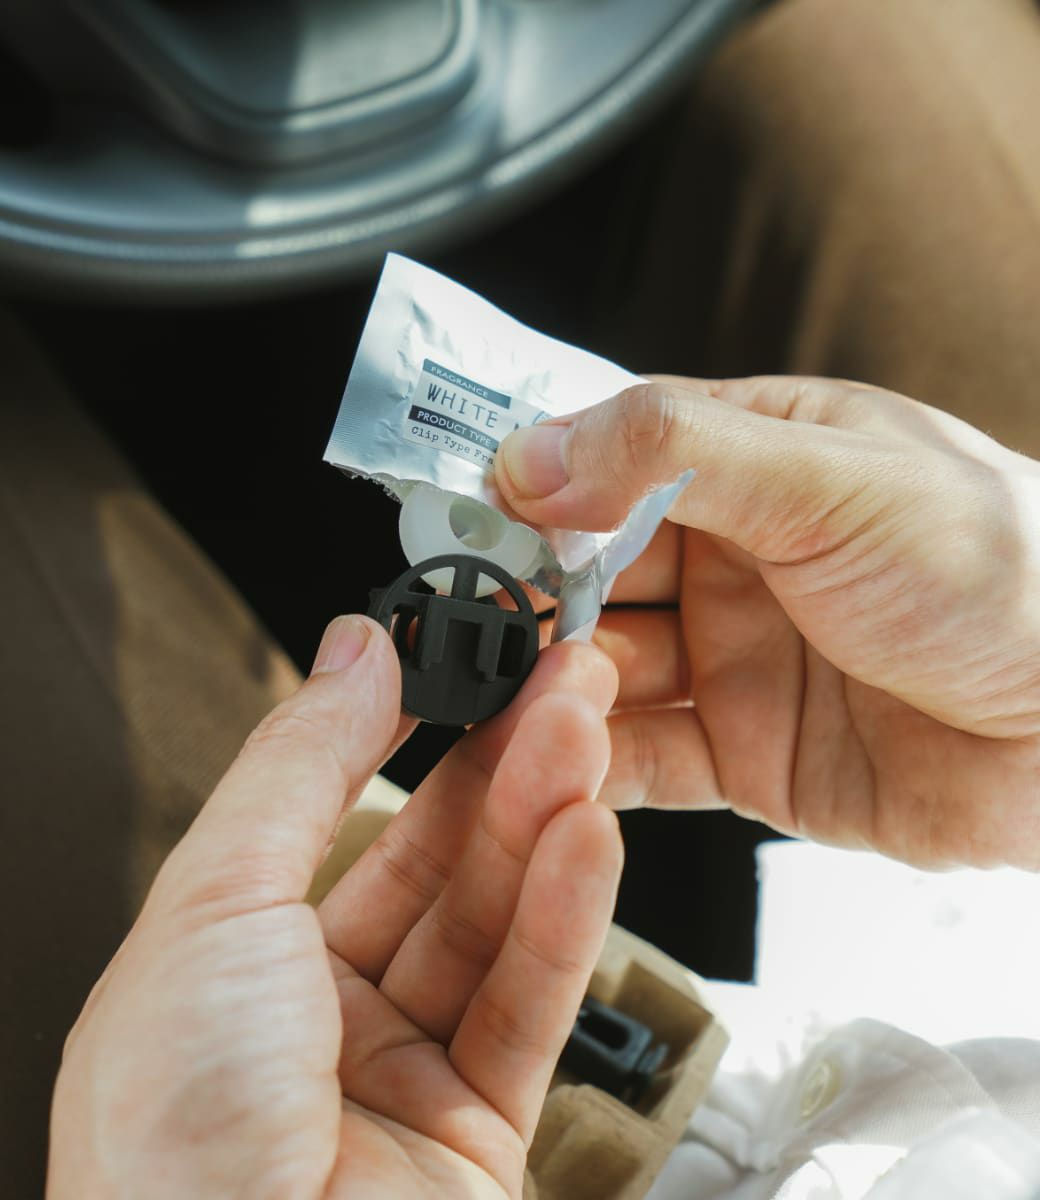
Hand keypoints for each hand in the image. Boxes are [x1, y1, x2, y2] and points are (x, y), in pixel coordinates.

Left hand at [47, 616, 621, 1198]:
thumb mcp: (216, 904)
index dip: (398, 725)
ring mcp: (397, 1075)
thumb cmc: (172, 1146)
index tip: (455, 653)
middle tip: (553, 679)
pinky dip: (565, 913)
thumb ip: (295, 766)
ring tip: (584, 732)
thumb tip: (352, 652)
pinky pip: (528, 1001)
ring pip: (490, 921)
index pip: (328, 811)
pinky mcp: (479, 1132)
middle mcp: (308, 1014)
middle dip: (495, 761)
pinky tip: (588, 837)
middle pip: (426, 859)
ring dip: (542, 820)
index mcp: (224, 960)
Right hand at [496, 376, 1039, 868]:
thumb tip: (532, 454)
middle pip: (589, 574)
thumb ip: (673, 452)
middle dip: (529, 600)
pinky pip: (647, 759)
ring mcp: (736, 660)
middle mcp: (735, 559)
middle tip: (471, 625)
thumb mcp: (831, 476)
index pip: (609, 461)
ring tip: (521, 703)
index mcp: (755, 462)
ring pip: (604, 671)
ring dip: (554, 688)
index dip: (533, 490)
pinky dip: (595, 765)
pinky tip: (561, 766)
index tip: (464, 522)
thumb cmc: (1004, 570)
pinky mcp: (748, 755)